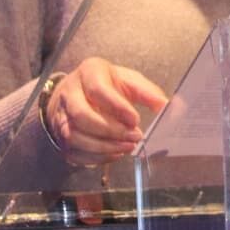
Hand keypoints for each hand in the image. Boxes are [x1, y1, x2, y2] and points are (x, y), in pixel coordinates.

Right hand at [43, 57, 167, 166]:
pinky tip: (115, 153)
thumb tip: (168, 108)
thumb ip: (148, 93)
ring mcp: (61, 115)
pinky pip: (74, 151)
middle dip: (110, 130)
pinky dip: (96, 157)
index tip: (136, 120)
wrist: (80, 92)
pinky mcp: (61, 136)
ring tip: (127, 147)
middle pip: (81, 115)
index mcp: (89, 72)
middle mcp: (70, 93)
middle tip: (134, 137)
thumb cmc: (108, 85)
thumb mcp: (128, 81)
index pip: (97, 90)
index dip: (117, 108)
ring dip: (104, 147)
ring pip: (74, 136)